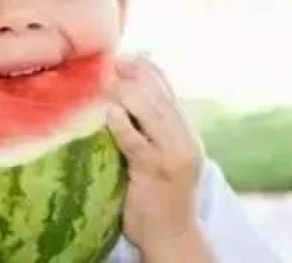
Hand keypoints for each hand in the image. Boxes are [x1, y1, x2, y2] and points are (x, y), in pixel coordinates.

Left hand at [105, 56, 214, 261]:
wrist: (172, 236)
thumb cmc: (159, 195)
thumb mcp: (162, 156)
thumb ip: (151, 128)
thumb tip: (123, 96)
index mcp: (186, 133)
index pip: (169, 91)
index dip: (147, 69)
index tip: (126, 55)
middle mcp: (184, 140)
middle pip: (158, 96)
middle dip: (134, 74)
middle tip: (110, 62)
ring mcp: (172, 155)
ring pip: (150, 112)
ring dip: (125, 92)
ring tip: (105, 80)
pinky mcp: (155, 171)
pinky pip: (135, 141)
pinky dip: (122, 124)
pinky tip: (108, 111)